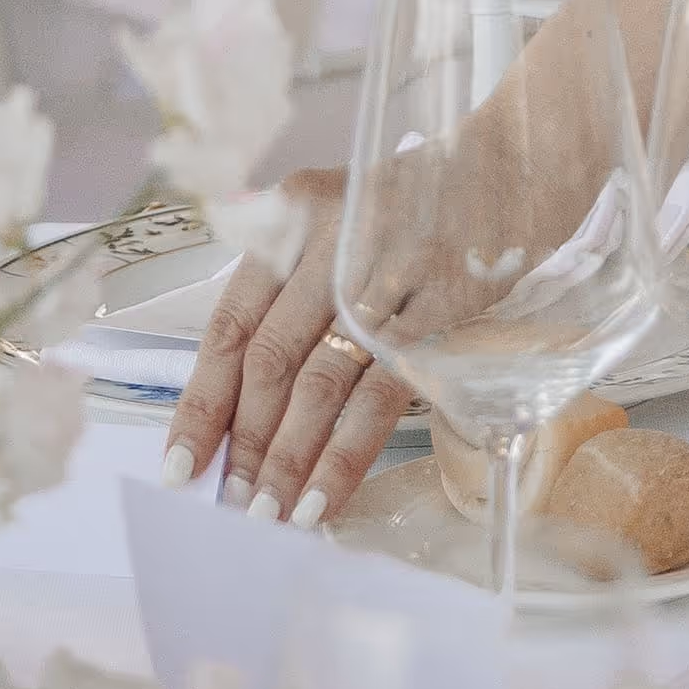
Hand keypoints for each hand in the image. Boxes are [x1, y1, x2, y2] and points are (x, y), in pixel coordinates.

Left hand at [162, 172, 412, 523]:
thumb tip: (239, 404)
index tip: (181, 465)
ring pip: (320, 385)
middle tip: (233, 504)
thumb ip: (284, 288)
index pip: (230, 325)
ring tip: (270, 516)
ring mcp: (386, 278)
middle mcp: (330, 243)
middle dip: (246, 443)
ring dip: (288, 460)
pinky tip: (323, 498)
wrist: (508, 172)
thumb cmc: (408, 212)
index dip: (202, 402)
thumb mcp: (331, 221)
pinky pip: (379, 397)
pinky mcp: (437, 311)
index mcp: (290, 220)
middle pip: (270, 361)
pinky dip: (345, 455)